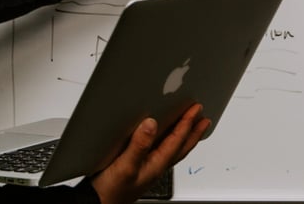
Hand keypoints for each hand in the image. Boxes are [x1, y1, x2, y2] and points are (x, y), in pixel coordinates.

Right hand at [91, 103, 210, 203]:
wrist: (99, 203)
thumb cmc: (112, 190)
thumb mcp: (126, 165)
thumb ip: (139, 145)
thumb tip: (151, 124)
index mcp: (156, 164)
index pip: (177, 140)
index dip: (187, 123)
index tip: (195, 109)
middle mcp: (156, 166)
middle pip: (182, 147)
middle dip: (194, 132)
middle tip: (204, 119)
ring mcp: (150, 168)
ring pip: (174, 150)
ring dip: (185, 137)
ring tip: (192, 127)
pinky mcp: (140, 168)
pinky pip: (162, 152)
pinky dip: (170, 143)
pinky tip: (164, 139)